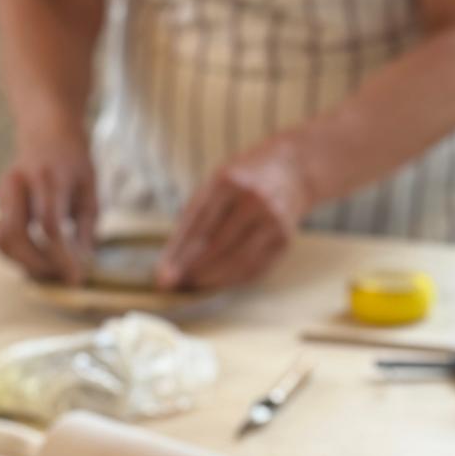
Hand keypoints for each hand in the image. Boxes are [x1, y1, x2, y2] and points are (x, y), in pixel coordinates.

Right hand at [0, 127, 97, 283]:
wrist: (46, 130)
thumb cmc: (74, 162)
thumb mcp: (91, 191)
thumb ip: (87, 229)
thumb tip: (83, 264)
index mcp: (49, 178)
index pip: (48, 225)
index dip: (61, 256)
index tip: (76, 277)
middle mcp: (19, 183)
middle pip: (16, 234)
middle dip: (39, 264)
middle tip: (63, 275)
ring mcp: (3, 191)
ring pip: (1, 238)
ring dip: (24, 263)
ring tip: (50, 270)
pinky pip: (0, 236)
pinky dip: (15, 255)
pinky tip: (37, 259)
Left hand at [157, 133, 305, 289]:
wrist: (291, 170)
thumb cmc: (244, 180)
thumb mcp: (216, 183)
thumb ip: (196, 215)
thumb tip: (173, 259)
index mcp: (228, 182)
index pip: (198, 223)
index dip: (179, 252)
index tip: (163, 273)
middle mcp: (253, 200)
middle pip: (217, 244)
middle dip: (193, 268)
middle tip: (175, 284)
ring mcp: (272, 221)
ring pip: (237, 260)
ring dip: (212, 278)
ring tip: (193, 285)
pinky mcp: (284, 239)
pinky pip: (255, 267)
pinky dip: (233, 278)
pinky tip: (217, 282)